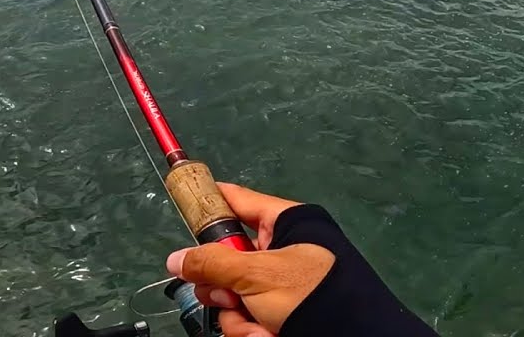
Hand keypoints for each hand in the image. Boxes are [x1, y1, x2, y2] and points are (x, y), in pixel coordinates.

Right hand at [166, 184, 334, 336]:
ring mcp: (277, 282)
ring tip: (257, 324)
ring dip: (238, 315)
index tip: (183, 201)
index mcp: (283, 223)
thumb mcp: (257, 274)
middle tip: (226, 295)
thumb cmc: (308, 292)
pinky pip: (247, 315)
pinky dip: (251, 329)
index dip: (210, 201)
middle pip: (227, 257)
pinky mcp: (277, 310)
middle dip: (223, 285)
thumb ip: (212, 263)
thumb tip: (176, 259)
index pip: (238, 200)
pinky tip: (265, 334)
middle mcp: (279, 249)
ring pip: (232, 293)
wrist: (348, 336)